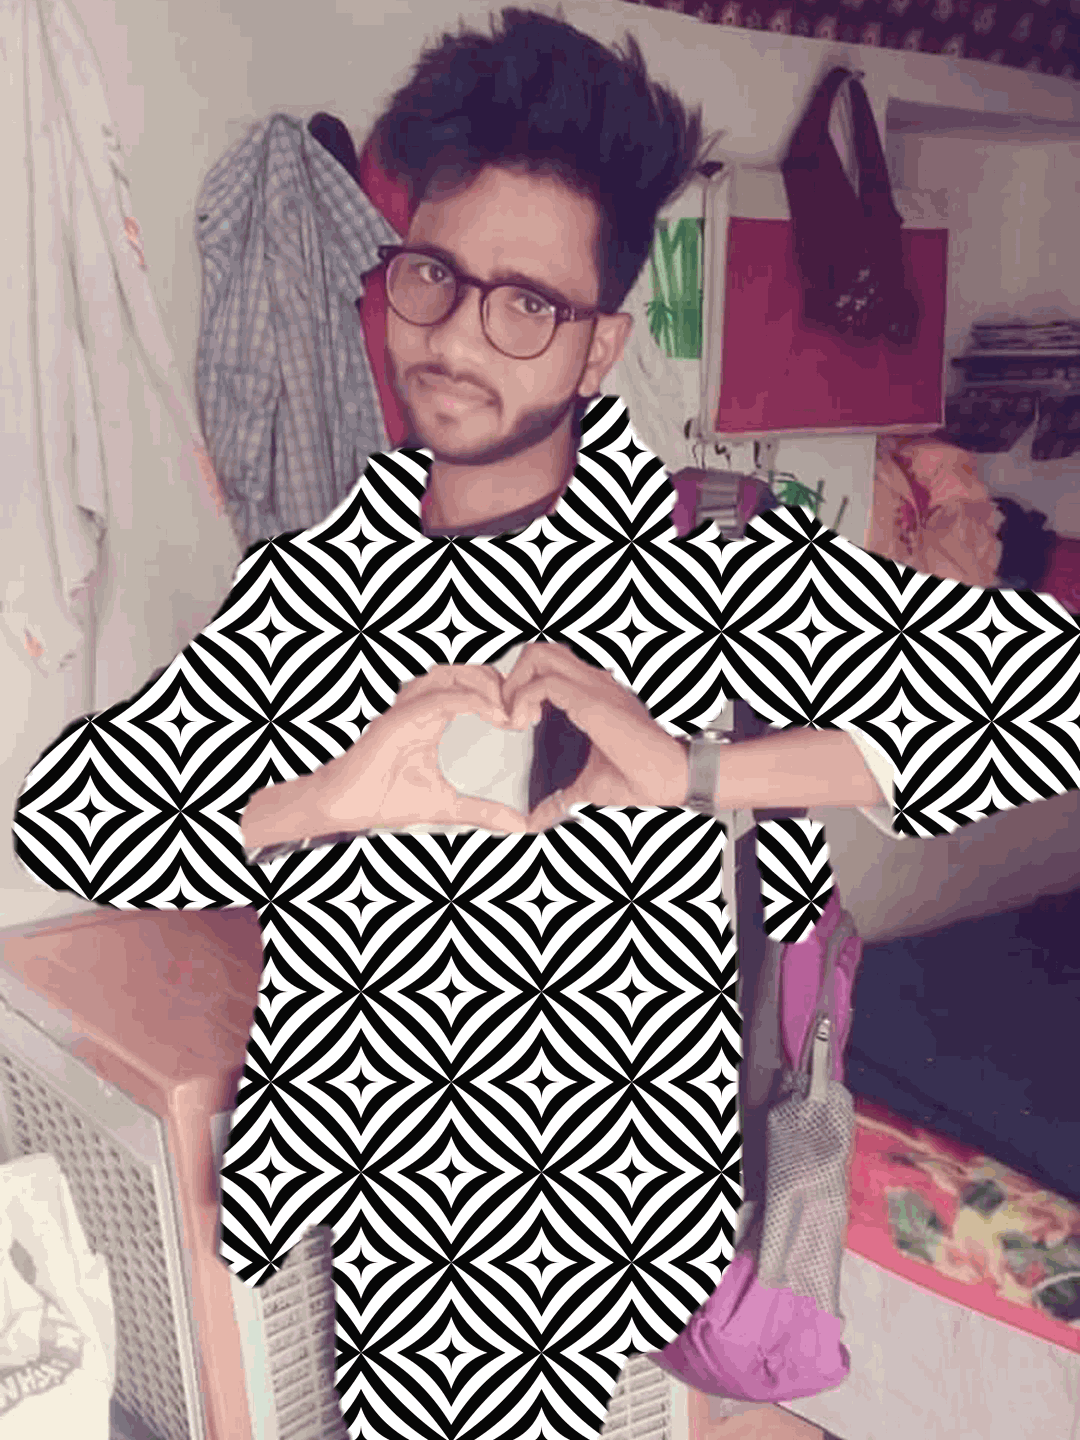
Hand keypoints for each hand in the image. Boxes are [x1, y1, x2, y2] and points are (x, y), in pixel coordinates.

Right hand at [312, 665, 528, 833]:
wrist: (346, 806)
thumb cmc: (386, 799)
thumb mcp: (447, 806)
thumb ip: (483, 811)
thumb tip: (519, 826)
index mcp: (431, 717)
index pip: (470, 687)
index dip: (501, 695)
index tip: (524, 718)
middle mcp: (420, 706)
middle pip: (465, 672)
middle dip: (498, 683)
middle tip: (521, 710)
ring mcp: (408, 709)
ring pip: (452, 674)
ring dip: (485, 685)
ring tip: (508, 711)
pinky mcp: (399, 718)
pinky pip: (439, 697)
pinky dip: (469, 700)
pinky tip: (491, 713)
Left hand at [500, 643, 688, 831]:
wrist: (673, 777)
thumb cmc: (640, 777)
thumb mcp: (587, 788)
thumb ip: (559, 799)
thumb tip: (537, 821)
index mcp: (592, 693)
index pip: (548, 665)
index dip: (522, 686)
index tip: (518, 721)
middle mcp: (593, 681)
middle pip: (539, 650)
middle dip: (512, 678)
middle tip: (511, 716)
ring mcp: (594, 686)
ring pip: (539, 654)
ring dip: (516, 684)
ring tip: (517, 719)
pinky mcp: (592, 701)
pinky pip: (543, 682)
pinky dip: (522, 699)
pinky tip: (524, 725)